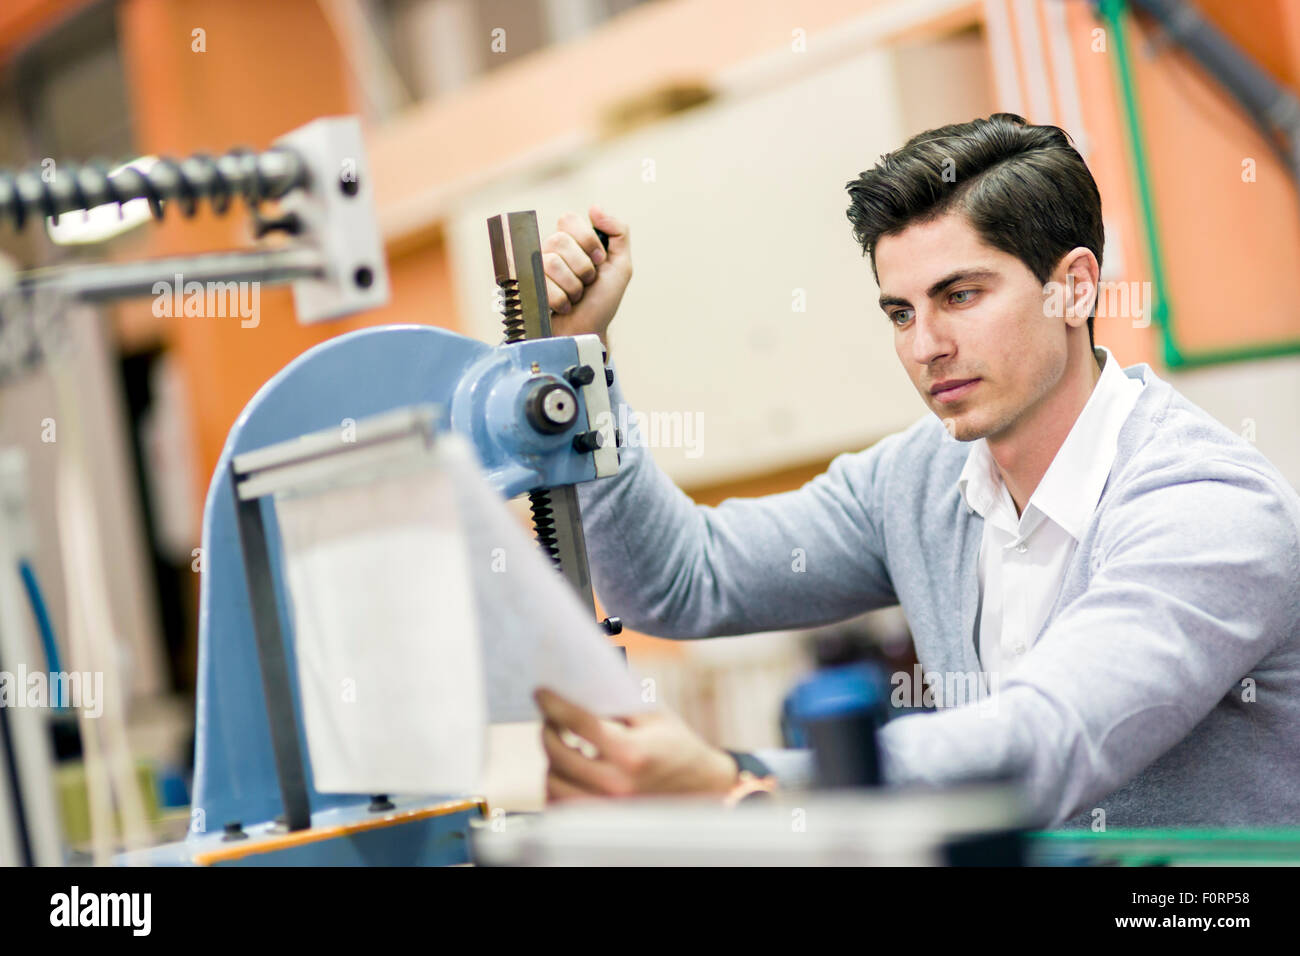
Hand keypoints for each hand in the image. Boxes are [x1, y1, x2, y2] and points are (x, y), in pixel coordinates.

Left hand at [534, 687, 738, 801]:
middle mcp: (618, 784)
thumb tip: (577, 686)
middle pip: (558, 753)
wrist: (701, 788)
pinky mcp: (603, 821)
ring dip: (551, 761)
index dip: (554, 704)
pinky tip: (565, 772)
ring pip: (554, 783)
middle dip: (548, 730)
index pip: (579, 723)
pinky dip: (556, 787)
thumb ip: (617, 701)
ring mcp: (608, 808)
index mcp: (632, 752)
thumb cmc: (677, 746)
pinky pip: (561, 807)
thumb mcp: (654, 715)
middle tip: (550, 720)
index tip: (541, 693)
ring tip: (560, 747)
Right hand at [541, 205, 631, 346]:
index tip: (599, 260)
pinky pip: (543, 285)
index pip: (568, 219)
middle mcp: (551, 251)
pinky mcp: (527, 288)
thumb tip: (594, 208)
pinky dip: (562, 300)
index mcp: (571, 242)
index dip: (587, 240)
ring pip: (551, 262)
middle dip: (583, 267)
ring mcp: (535, 269)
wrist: (588, 332)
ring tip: (575, 296)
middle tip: (587, 282)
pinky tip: (564, 307)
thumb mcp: (620, 266)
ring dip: (573, 286)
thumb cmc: (601, 302)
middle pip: (560, 241)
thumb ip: (618, 233)